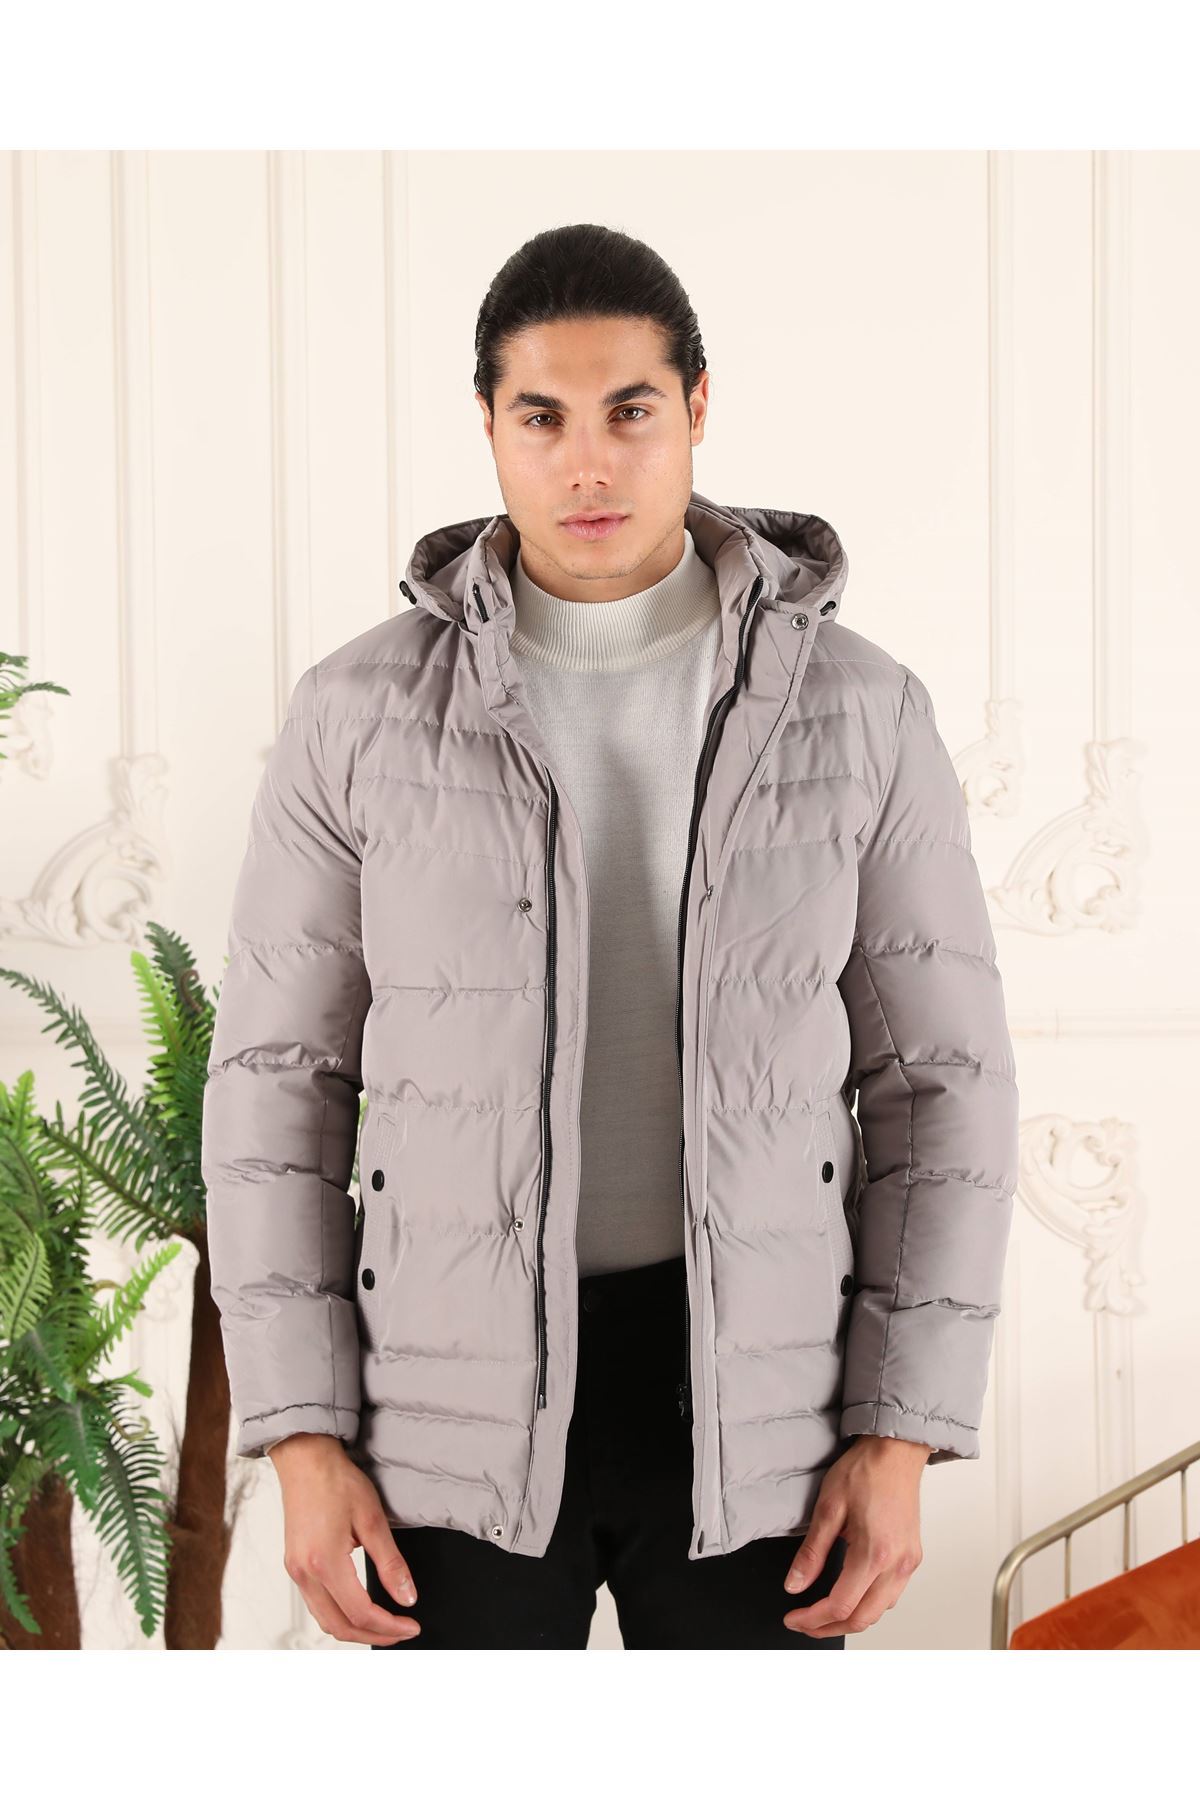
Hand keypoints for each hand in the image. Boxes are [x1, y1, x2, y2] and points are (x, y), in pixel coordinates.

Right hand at [269, 1433, 420, 1644]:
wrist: (305, 1459)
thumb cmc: (336, 1481)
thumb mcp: (372, 1519)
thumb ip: (391, 1563)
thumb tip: (407, 1596)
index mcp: (324, 1562)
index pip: (361, 1612)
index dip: (390, 1625)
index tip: (412, 1626)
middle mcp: (304, 1573)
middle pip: (340, 1626)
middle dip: (374, 1636)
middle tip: (402, 1633)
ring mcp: (296, 1571)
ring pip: (326, 1620)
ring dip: (356, 1630)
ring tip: (384, 1626)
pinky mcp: (295, 1566)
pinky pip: (316, 1605)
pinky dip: (339, 1615)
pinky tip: (358, 1609)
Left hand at [781, 1435, 930, 1637]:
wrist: (896, 1450)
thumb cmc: (865, 1471)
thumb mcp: (828, 1507)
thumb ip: (811, 1552)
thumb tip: (795, 1586)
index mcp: (875, 1553)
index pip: (840, 1605)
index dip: (812, 1618)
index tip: (792, 1617)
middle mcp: (897, 1564)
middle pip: (862, 1619)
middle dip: (828, 1627)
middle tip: (804, 1623)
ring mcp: (909, 1562)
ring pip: (880, 1611)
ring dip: (851, 1619)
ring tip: (823, 1613)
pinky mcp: (912, 1556)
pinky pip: (891, 1595)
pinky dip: (869, 1604)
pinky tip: (852, 1594)